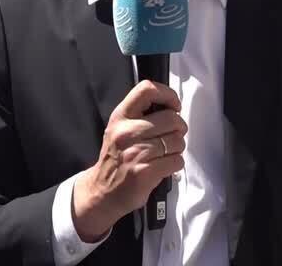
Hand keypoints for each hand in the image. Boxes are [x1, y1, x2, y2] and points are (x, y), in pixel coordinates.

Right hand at [72, 80, 186, 241]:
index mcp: (120, 116)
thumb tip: (172, 107)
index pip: (147, 90)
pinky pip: (176, 160)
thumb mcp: (120, 129)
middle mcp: (126, 132)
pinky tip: (163, 166)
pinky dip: (175, 164)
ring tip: (165, 153)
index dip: (168, 95)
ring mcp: (135, 152)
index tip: (174, 107)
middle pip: (172, 119)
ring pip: (177, 141)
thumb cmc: (116, 158)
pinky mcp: (144, 172)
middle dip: (179, 129)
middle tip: (171, 136)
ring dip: (177, 148)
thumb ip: (141, 115)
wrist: (102, 191)